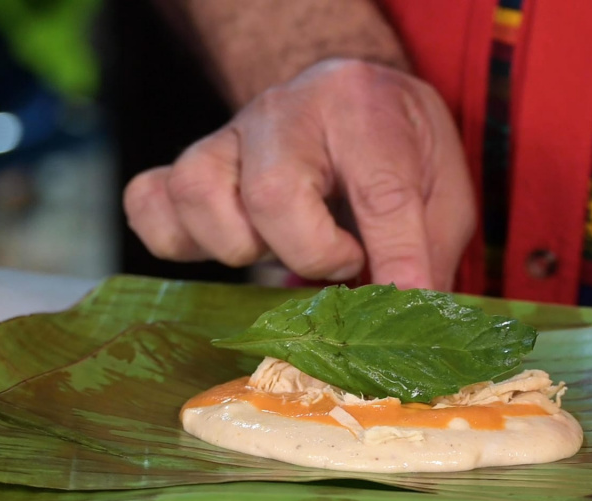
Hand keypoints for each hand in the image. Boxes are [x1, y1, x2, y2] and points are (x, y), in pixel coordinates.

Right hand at [123, 58, 474, 290]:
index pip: (380, 193)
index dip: (396, 258)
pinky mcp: (191, 160)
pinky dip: (178, 240)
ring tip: (279, 248)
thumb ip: (426, 249)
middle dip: (311, 251)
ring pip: (198, 193)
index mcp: (363, 108)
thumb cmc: (398, 147)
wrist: (351, 93)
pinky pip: (151, 201)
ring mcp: (229, 134)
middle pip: (273, 194)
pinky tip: (229, 246)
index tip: (405, 301)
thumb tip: (406, 317)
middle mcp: (286, 111)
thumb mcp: (440, 189)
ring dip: (241, 245)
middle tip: (344, 259)